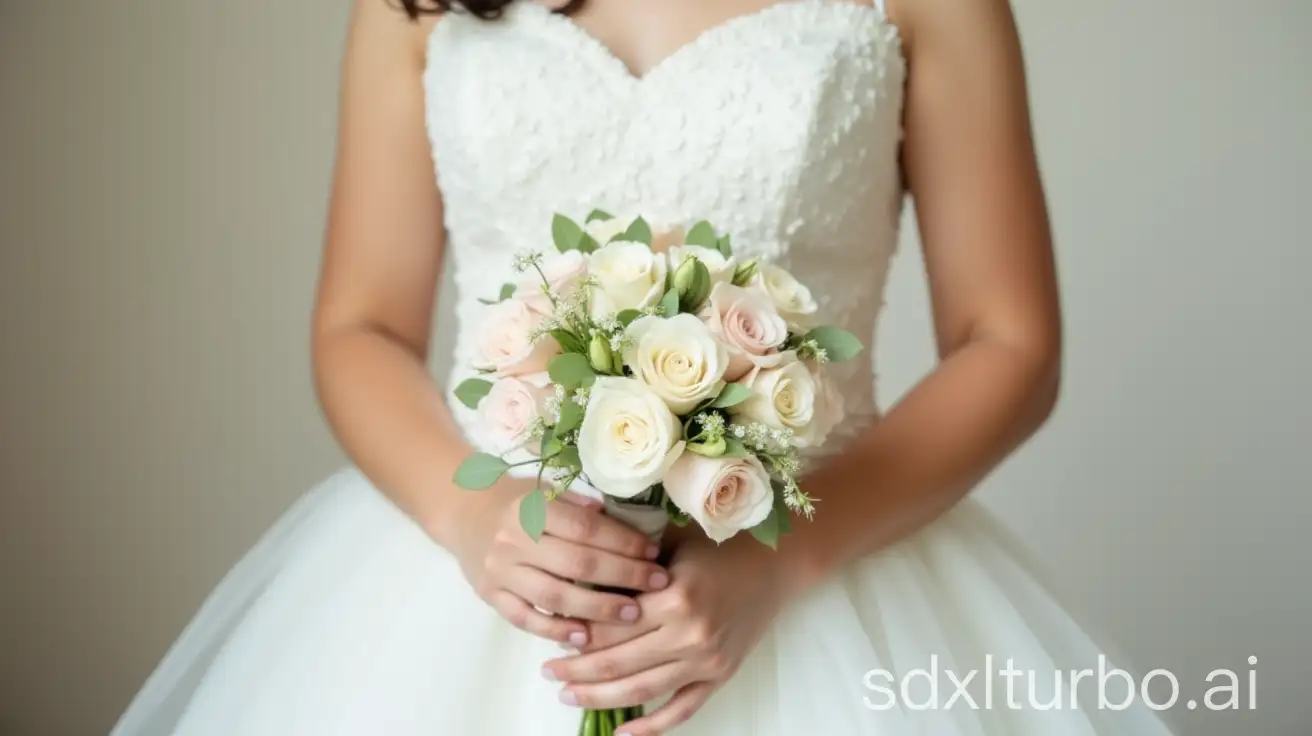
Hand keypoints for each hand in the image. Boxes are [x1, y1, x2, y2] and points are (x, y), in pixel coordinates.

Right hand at [448, 479, 671, 647]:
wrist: (462, 511)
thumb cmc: (515, 499)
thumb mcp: (545, 488)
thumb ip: (579, 506)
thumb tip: (623, 520)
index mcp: (532, 507)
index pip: (586, 528)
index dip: (623, 541)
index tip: (653, 551)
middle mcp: (514, 540)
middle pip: (577, 564)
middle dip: (623, 576)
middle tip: (657, 584)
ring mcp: (500, 571)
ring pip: (554, 596)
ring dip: (598, 608)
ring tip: (632, 614)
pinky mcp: (491, 595)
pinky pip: (526, 618)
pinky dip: (556, 630)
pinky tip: (584, 635)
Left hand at [541, 534, 801, 734]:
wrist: (777, 563)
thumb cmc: (718, 544)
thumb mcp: (670, 543)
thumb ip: (629, 564)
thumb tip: (578, 585)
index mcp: (674, 596)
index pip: (610, 624)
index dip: (576, 633)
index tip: (551, 636)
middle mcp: (689, 633)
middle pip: (618, 661)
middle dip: (577, 670)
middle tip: (548, 672)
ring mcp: (706, 659)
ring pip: (641, 689)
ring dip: (600, 697)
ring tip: (568, 695)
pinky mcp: (720, 675)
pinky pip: (681, 710)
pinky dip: (651, 727)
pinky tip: (622, 734)